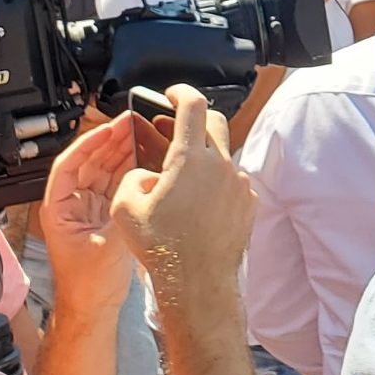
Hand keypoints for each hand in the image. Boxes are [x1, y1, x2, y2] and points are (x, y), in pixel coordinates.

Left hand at [39, 113, 141, 312]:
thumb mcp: (108, 245)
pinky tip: (146, 159)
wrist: (93, 308)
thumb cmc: (87, 284)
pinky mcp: (106, 215)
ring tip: (142, 132)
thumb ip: (125, 213)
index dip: (90, 144)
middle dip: (111, 140)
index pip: (69, 164)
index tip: (109, 129)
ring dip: (123, 151)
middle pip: (89, 162)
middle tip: (133, 121)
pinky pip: (118, 184)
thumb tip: (141, 185)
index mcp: (59, 208)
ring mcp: (90, 208)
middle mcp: (72, 204)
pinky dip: (131, 170)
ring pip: (105, 170)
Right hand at [112, 85, 255, 301]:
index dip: (181, 92)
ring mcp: (238, 184)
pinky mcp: (248, 202)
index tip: (172, 94)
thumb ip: (132, 178)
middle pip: (214, 123)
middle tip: (177, 129)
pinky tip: (198, 204)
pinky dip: (216, 182)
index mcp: (189, 160)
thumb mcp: (126, 207)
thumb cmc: (162, 247)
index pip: (192, 106)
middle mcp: (220, 166)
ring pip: (223, 155)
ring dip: (204, 157)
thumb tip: (146, 174)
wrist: (197, 282)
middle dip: (194, 119)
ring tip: (182, 179)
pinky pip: (231, 181)